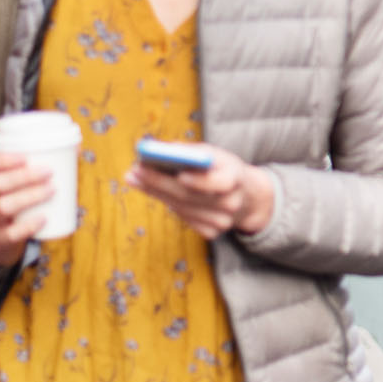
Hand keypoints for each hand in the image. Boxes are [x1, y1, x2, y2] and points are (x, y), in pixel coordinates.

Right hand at [0, 152, 52, 268]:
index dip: (2, 159)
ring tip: (52, 190)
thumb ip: (41, 168)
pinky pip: (9, 233)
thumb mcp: (18, 188)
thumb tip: (76, 147)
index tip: (25, 156)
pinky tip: (44, 218)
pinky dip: (28, 226)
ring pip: (3, 206)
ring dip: (29, 196)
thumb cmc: (15, 206)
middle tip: (49, 172)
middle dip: (24, 176)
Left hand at [126, 146, 274, 239]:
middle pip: (191, 196)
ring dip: (155, 193)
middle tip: (135, 172)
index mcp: (237, 179)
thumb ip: (192, 151)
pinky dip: (168, 204)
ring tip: (135, 179)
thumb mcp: (216, 154)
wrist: (247, 197)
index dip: (201, 181)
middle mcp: (232, 203)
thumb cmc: (224, 169)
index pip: (222, 183)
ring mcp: (223, 222)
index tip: (179, 174)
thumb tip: (160, 149)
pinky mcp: (213, 233)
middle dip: (159, 182)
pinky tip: (155, 192)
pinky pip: (184, 218)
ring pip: (182, 208)